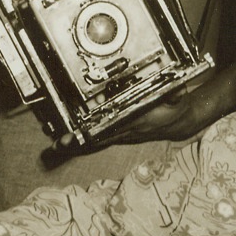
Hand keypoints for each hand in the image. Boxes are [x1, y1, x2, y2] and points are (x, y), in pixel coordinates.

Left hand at [73, 68, 232, 147]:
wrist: (177, 123)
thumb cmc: (174, 108)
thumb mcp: (178, 99)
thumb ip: (177, 94)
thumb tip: (179, 89)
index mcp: (137, 122)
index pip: (114, 126)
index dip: (99, 129)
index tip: (84, 132)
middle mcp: (126, 131)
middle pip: (99, 138)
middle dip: (79, 142)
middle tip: (59, 144)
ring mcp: (122, 135)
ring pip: (97, 141)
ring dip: (77, 144)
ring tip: (57, 146)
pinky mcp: (119, 134)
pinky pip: (100, 139)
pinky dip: (84, 142)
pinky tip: (68, 143)